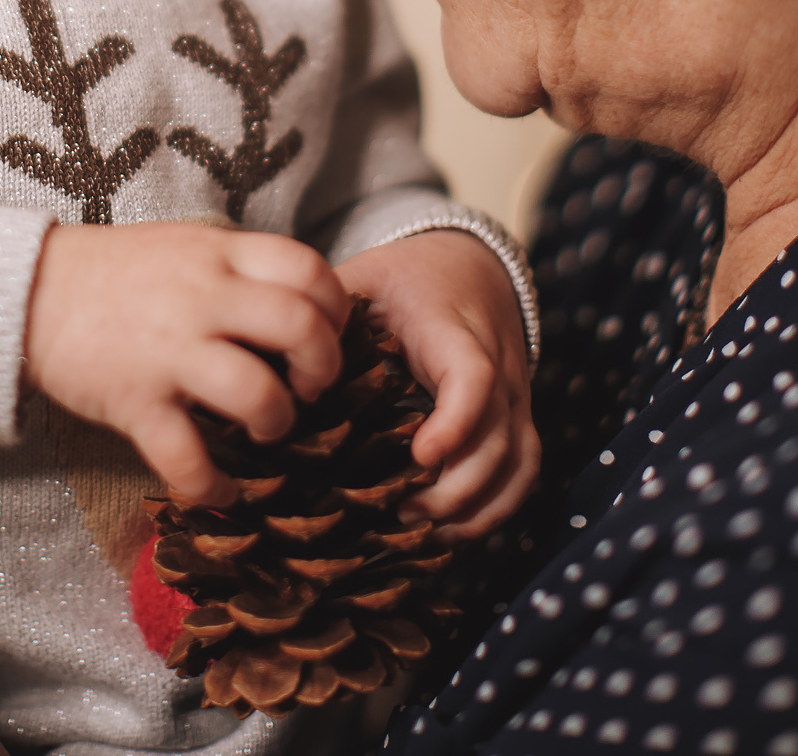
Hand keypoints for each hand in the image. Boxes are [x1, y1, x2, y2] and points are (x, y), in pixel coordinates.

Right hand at [25, 223, 352, 506]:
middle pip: (300, 327)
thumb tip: (297, 306)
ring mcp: (169, 350)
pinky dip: (212, 485)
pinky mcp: (135, 399)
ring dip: (278, 421)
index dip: (335, 309)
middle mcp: (203, 297)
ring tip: (269, 429)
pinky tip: (220, 489)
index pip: (309, 269)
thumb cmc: (111, 272)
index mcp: (219, 253)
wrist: (23, 289)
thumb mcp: (184, 247)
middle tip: (311, 388)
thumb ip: (236, 270)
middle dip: (324, 368)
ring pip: (258, 392)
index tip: (328, 334)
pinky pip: (187, 457)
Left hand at [335, 230, 536, 538]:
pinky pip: (524, 471)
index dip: (455, 423)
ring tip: (422, 528)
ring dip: (477, 507)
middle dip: (456, 489)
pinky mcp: (516, 419)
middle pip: (499, 439)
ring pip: (518, 463)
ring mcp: (513, 398)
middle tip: (399, 511)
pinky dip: (497, 508)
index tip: (420, 456)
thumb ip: (325, 317)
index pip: (474, 378)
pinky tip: (451, 531)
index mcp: (455, 333)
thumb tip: (273, 363)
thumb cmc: (405, 279)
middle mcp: (498, 369)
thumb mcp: (365, 280)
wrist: (466, 265)